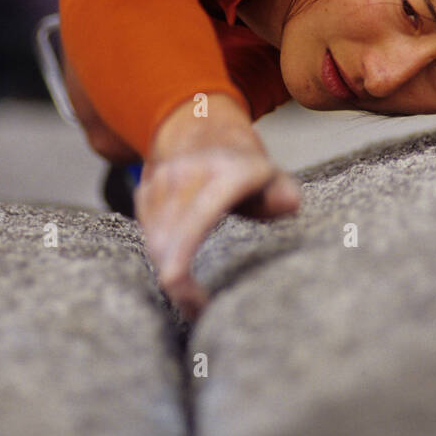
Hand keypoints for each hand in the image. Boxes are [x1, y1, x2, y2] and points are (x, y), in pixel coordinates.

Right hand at [135, 95, 302, 319]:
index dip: (183, 261)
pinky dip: (160, 255)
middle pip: (167, 241)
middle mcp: (187, 173)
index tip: (188, 296)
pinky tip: (178, 266)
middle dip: (178, 284)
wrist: (203, 127)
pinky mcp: (146, 191)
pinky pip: (148, 233)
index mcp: (223, 173)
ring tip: (191, 294)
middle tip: (197, 308)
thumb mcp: (271, 175)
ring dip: (169, 271)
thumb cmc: (245, 165)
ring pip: (155, 240)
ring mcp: (162, 180)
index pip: (197, 219)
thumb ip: (281, 192)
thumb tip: (289, 203)